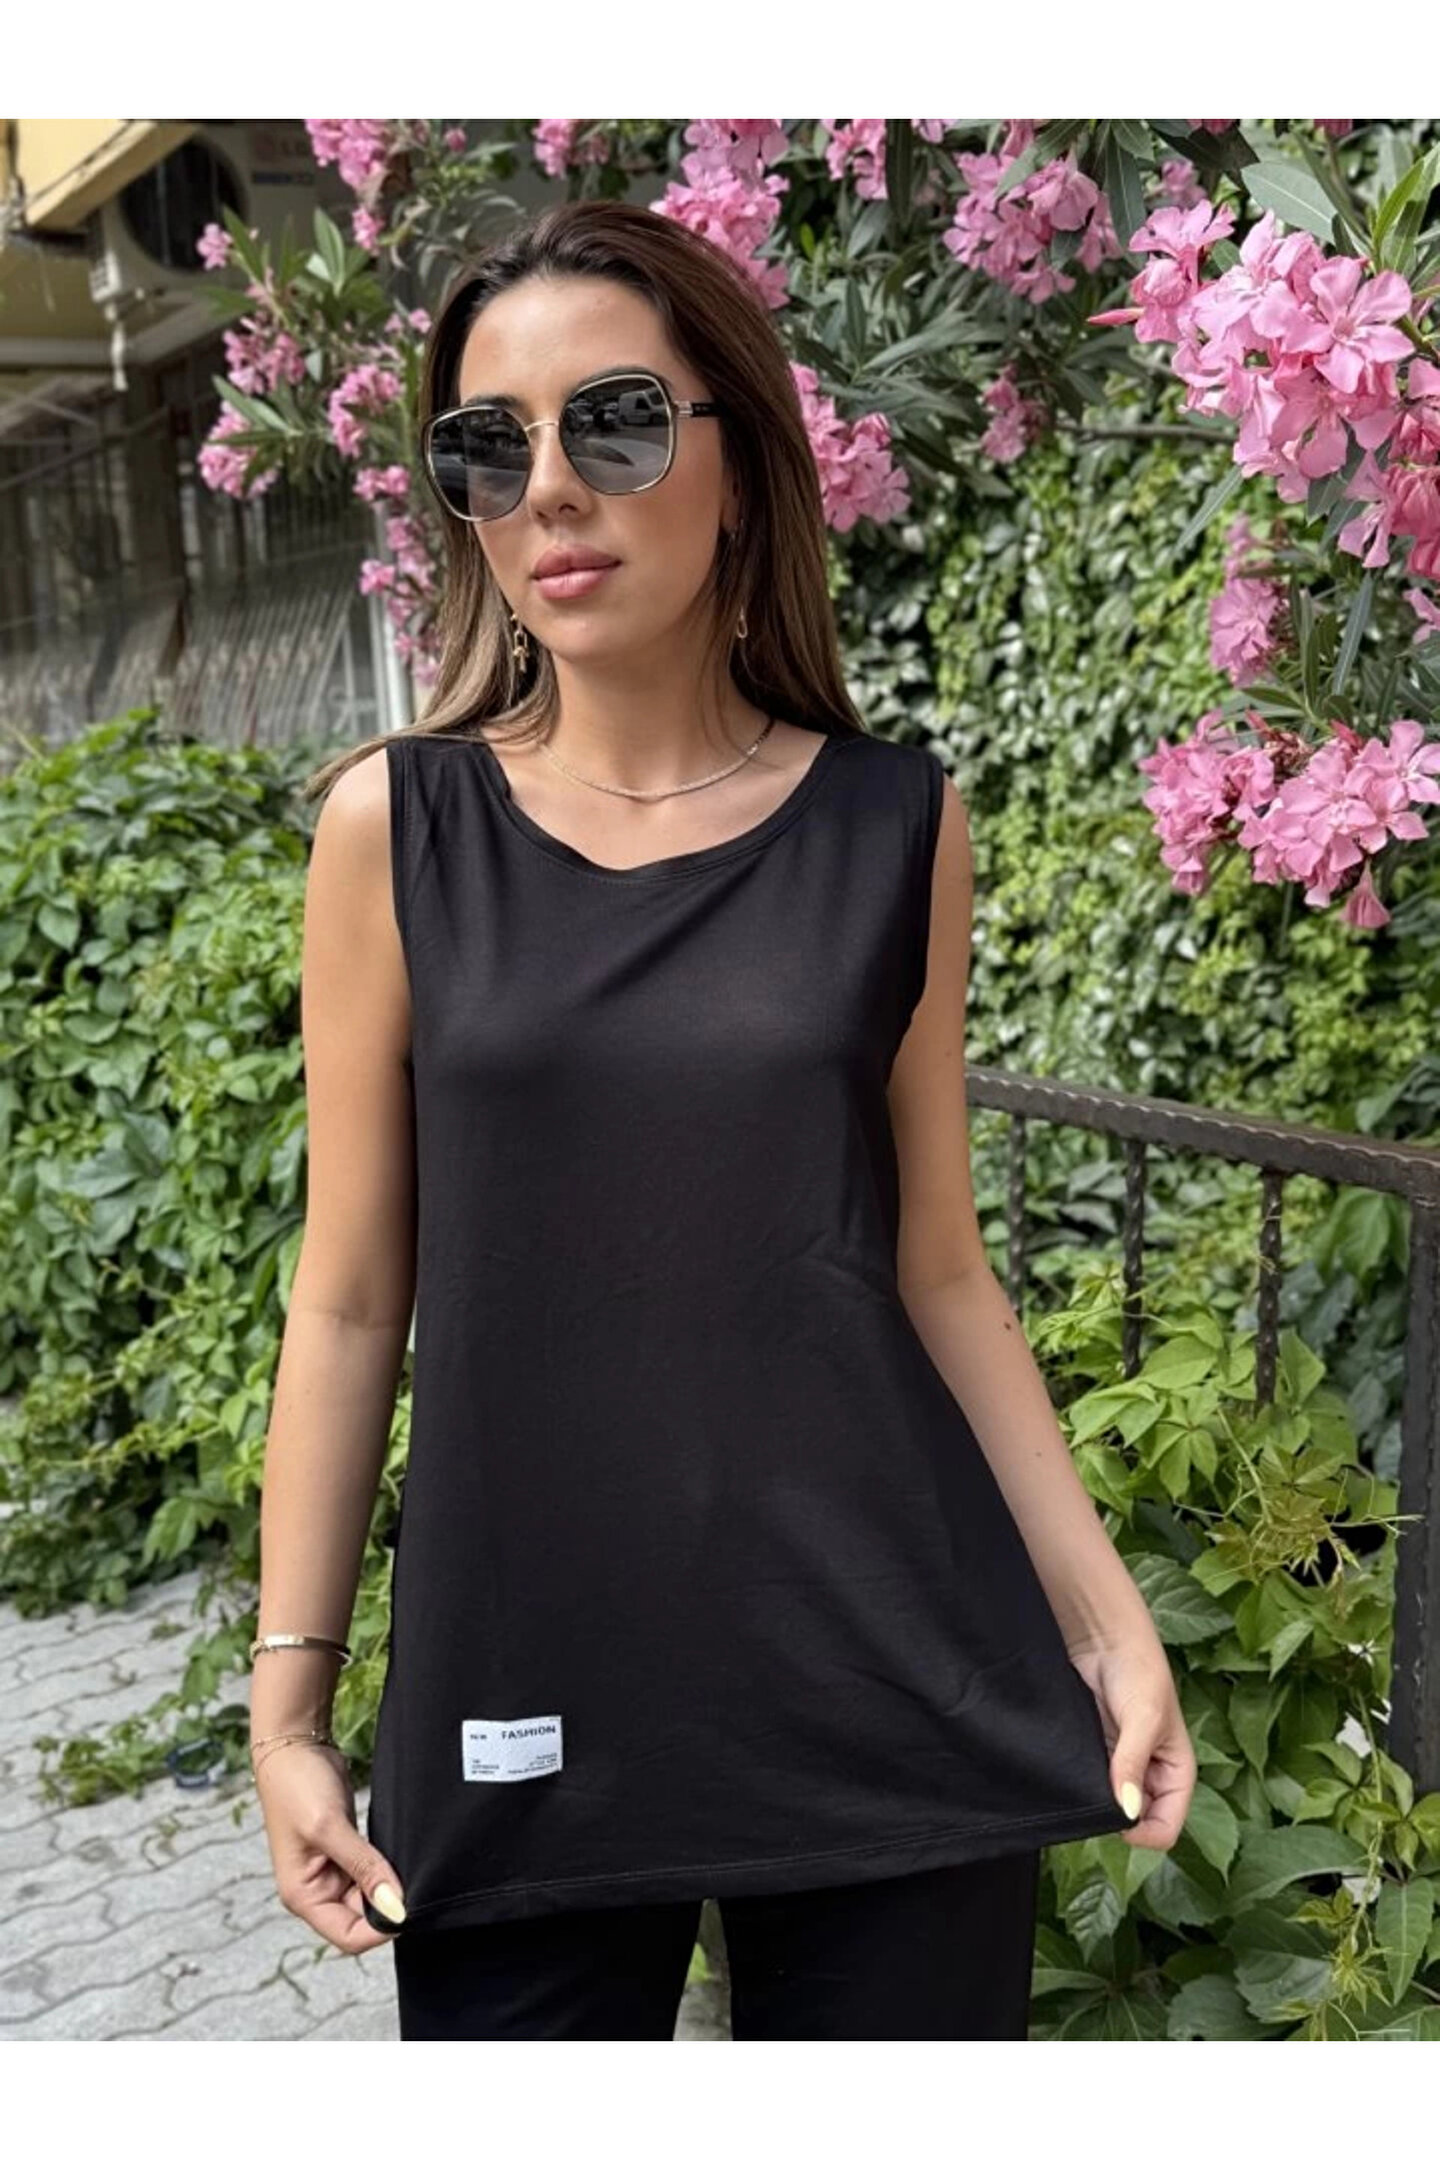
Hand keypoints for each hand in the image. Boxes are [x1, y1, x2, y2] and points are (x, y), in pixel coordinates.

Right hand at [253, 1741, 407, 1951]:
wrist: (295, 1747)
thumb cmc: (298, 1786)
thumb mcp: (330, 1828)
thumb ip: (364, 1868)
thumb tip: (395, 1907)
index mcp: (303, 1896)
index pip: (348, 1936)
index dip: (381, 1928)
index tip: (409, 1906)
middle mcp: (316, 1891)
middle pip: (362, 1920)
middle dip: (388, 1906)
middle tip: (414, 1881)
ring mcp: (331, 1872)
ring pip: (370, 1898)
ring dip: (389, 1887)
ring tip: (407, 1865)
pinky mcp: (345, 1853)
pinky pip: (371, 1874)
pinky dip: (386, 1870)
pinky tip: (400, 1856)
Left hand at [1068, 1633, 1196, 1850]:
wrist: (1102, 1637)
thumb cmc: (1138, 1671)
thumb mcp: (1143, 1718)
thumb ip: (1133, 1764)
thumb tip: (1127, 1811)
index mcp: (1177, 1773)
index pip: (1167, 1827)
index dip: (1144, 1834)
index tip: (1117, 1823)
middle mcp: (1151, 1774)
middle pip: (1138, 1821)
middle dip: (1119, 1819)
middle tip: (1094, 1801)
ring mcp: (1122, 1765)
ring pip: (1112, 1804)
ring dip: (1098, 1801)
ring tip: (1083, 1782)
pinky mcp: (1097, 1752)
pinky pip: (1091, 1782)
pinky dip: (1082, 1785)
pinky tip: (1072, 1772)